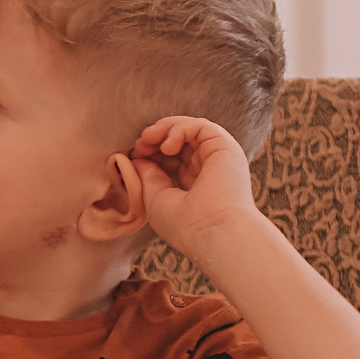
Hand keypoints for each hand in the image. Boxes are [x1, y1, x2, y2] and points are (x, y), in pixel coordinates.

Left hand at [126, 116, 262, 260]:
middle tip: (138, 145)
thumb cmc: (184, 224)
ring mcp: (218, 159)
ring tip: (148, 140)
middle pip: (180, 142)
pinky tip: (166, 146)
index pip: (171, 159)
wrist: (212, 232)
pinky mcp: (226, 148)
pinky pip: (200, 126)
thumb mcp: (155, 198)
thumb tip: (138, 157)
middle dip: (155, 138)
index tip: (133, 156)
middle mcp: (210, 170)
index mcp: (195, 185)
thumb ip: (147, 175)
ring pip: (190, 130)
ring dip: (164, 129)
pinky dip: (179, 129)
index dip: (150, 153)